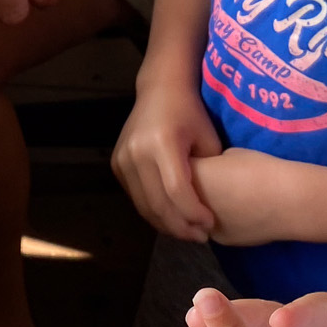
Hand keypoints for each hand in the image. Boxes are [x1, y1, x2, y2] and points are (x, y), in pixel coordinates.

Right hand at [114, 83, 221, 240]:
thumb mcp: (208, 141)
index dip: (194, 214)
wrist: (160, 89)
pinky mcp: (116, 163)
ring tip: (187, 232)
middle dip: (181, 227)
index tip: (210, 225)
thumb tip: (208, 209)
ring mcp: (122, 158)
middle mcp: (137, 152)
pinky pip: (135, 196)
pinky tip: (171, 216)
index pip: (177, 192)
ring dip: (166, 224)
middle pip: (157, 204)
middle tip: (200, 237)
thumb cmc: (191, 113)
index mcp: (162, 144)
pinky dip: (153, 211)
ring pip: (143, 205)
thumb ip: (207, 176)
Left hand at [190, 149, 310, 247]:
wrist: (286, 200)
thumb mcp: (230, 154)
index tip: (204, 162)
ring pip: (196, 217)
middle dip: (193, 190)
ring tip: (229, 197)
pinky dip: (222, 221)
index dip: (190, 166)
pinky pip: (214, 229)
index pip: (178, 170)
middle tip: (216, 182)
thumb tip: (213, 171)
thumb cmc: (259, 170)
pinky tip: (239, 213)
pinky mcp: (221, 240)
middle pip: (182, 197)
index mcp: (191, 178)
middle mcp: (190, 205)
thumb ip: (213, 163)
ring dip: (204, 209)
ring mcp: (204, 226)